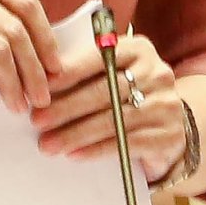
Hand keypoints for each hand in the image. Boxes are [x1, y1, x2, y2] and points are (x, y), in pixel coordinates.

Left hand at [34, 23, 184, 169]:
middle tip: (37, 120)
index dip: (69, 72)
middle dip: (66, 107)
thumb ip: (84, 71)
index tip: (42, 87)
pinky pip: (126, 143)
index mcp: (138, 50)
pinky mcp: (168, 135)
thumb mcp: (111, 74)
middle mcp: (157, 73)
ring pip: (113, 119)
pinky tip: (74, 154)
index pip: (100, 58)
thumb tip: (40, 81)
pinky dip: (96, 150)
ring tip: (48, 143)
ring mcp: (165, 105)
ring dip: (75, 133)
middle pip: (104, 90)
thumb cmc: (127, 95)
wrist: (166, 125)